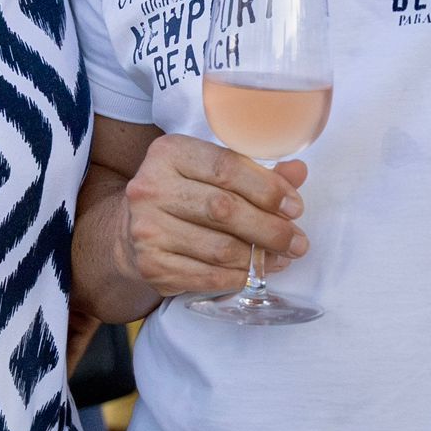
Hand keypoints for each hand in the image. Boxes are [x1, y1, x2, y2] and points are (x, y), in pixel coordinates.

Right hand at [118, 133, 307, 299]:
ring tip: (282, 258)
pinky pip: (207, 277)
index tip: (295, 207)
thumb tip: (298, 171)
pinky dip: (238, 277)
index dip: (268, 189)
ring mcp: (147, 230)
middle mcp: (151, 188)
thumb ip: (254, 171)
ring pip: (219, 248)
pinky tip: (254, 272)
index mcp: (169, 153)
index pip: (226, 168)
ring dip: (259, 258)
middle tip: (297, 241)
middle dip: (270, 229)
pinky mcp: (151, 266)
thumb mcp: (211, 172)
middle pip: (224, 210)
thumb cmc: (183, 195)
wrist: (131, 230)